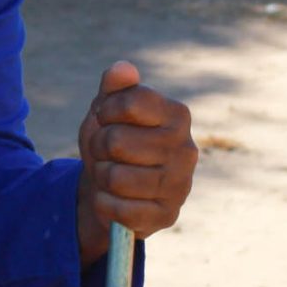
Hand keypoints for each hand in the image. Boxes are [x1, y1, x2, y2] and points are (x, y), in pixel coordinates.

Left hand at [75, 61, 196, 263]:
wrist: (114, 190)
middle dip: (99, 147)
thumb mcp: (108, 110)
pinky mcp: (167, 216)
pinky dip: (104, 204)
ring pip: (114, 177)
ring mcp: (180, 186)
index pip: (130, 102)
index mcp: (178, 115)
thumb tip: (123, 69)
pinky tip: (114, 199)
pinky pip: (117, 209)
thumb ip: (115, 87)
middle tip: (105, 151)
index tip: (105, 118)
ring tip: (110, 174)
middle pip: (116, 141)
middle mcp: (187, 149)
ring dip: (101, 176)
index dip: (106, 111)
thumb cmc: (114, 142)